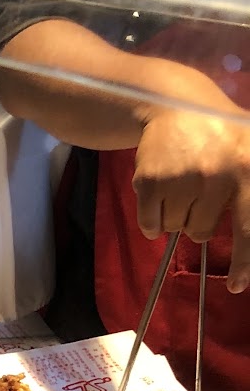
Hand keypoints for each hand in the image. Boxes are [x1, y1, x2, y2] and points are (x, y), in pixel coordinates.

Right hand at [133, 107, 249, 291]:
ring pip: (176, 229)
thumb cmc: (221, 134)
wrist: (176, 104)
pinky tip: (159, 196)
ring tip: (179, 188)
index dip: (244, 262)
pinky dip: (152, 220)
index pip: (249, 228)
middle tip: (197, 197)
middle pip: (202, 232)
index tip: (235, 285)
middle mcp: (217, 175)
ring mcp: (181, 178)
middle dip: (197, 223)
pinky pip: (150, 224)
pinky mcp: (150, 181)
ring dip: (175, 217)